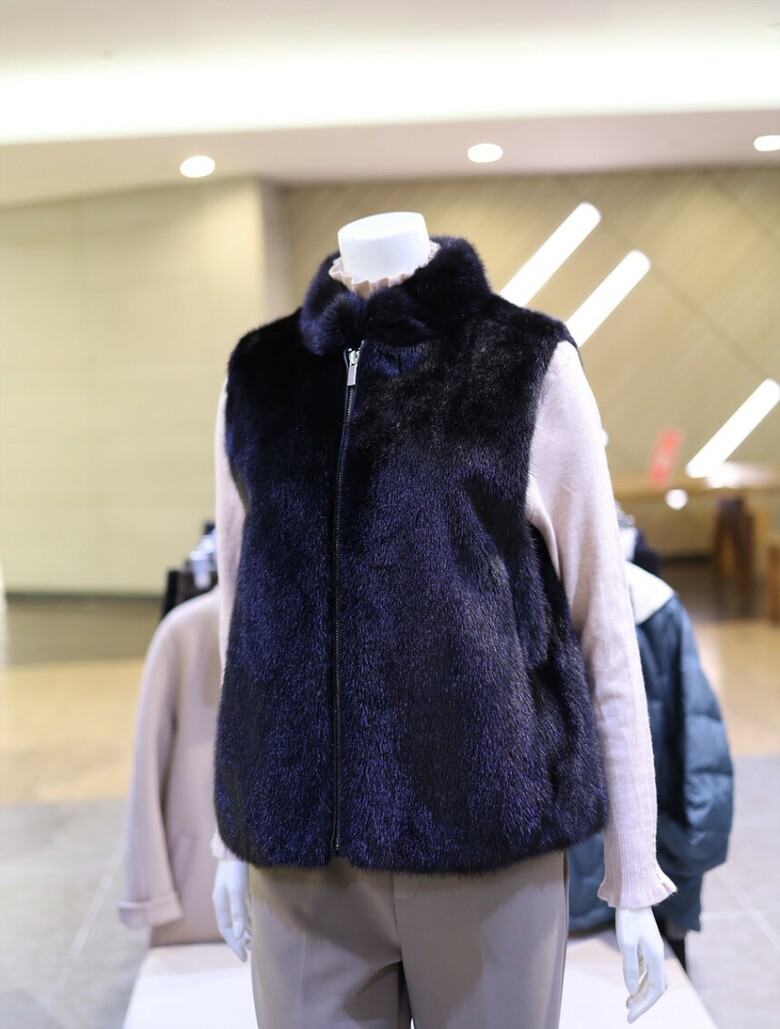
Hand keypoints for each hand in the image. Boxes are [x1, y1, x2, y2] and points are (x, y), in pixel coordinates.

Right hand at [212, 858, 251, 960]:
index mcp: (220, 902)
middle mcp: (225, 899)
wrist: (238, 845)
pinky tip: (258, 921)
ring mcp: (233, 892)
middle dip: (240, 939)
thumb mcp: (236, 890)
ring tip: (256, 941)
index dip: (234, 944)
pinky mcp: (242, 885)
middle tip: (252, 952)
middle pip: (232, 925)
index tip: (244, 958)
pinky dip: (251, 916)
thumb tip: (237, 934)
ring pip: (240, 916)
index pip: (226, 930)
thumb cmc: (236, 868)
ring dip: (246, 929)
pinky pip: (246, 906)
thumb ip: (237, 911)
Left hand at [615, 907, 667, 1022]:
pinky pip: (646, 968)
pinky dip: (640, 979)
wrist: (632, 893)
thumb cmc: (628, 917)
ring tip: (627, 1002)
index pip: (655, 990)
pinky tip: (631, 982)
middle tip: (629, 1012)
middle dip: (644, 1002)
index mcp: (656, 957)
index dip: (644, 1005)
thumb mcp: (626, 943)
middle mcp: (657, 955)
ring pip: (651, 978)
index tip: (630, 1017)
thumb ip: (630, 967)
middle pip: (656, 987)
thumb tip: (630, 991)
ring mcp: (652, 949)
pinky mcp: (646, 943)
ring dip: (641, 991)